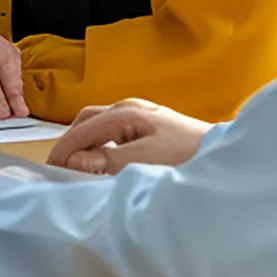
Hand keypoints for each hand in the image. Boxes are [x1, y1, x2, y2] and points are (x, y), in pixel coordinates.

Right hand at [46, 98, 209, 174]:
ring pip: (101, 124)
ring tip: (80, 165)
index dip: (64, 148)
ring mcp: (143, 114)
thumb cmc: (187, 156)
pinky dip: (103, 143)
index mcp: (126, 112)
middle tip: (61, 165)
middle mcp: (131, 107)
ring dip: (87, 142)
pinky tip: (107, 160)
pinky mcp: (153, 124)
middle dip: (72, 140)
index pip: (83, 128)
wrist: (225, 155)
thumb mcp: (143, 161)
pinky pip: (116, 130)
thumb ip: (105, 161)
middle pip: (88, 119)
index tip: (50, 168)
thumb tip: (75, 160)